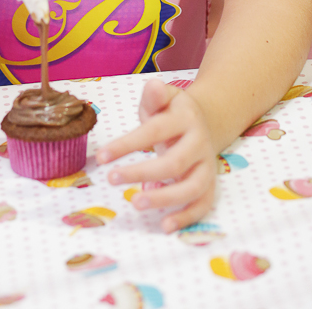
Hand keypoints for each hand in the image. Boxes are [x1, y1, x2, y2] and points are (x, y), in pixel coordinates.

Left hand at [96, 78, 216, 232]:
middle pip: (174, 162)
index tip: (101, 157)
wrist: (204, 121)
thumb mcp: (163, 99)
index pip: (154, 130)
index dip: (127, 144)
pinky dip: (187, 218)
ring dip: (165, 198)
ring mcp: (207, 166)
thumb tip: (152, 84)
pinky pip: (203, 205)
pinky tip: (164, 226)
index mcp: (185, 118)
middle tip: (112, 179)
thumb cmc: (172, 112)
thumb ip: (154, 96)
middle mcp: (200, 143)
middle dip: (142, 172)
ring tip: (136, 203)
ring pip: (192, 187)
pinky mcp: (210, 185)